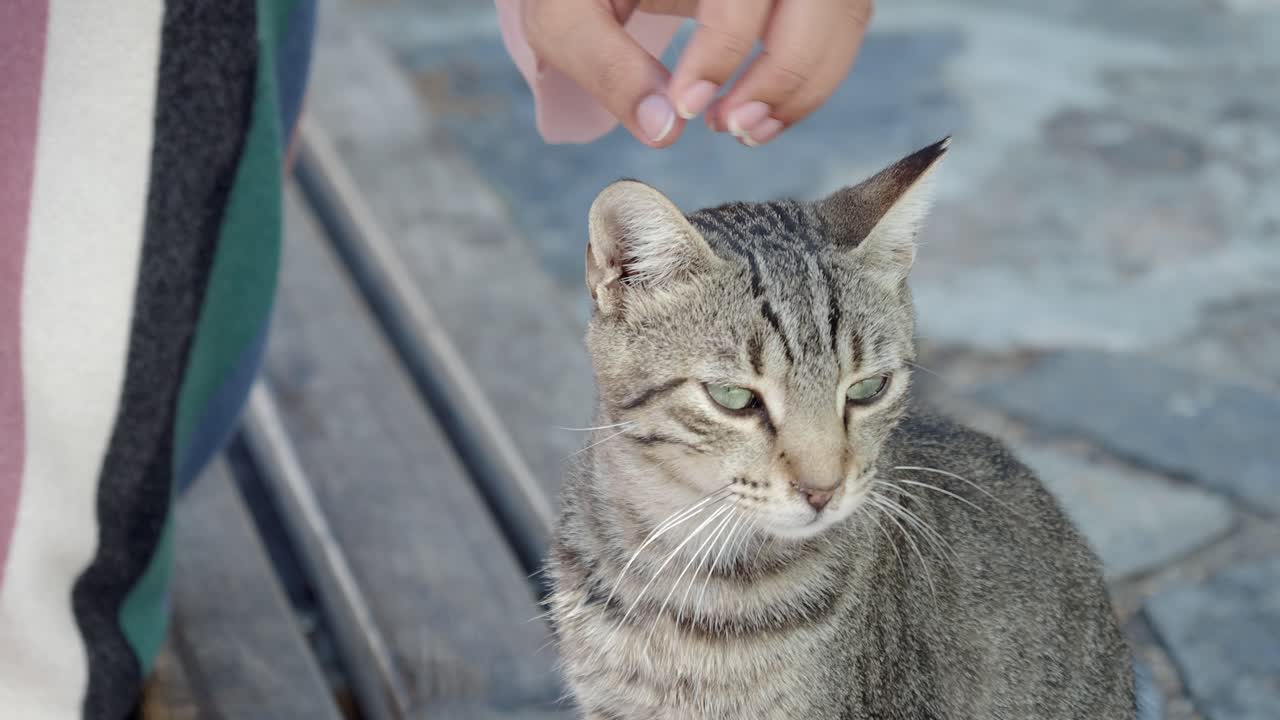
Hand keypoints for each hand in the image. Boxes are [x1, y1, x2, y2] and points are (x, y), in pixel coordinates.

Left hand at [519, 0, 872, 147]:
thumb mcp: (566, 15)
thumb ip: (603, 63)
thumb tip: (664, 129)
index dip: (722, 51)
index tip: (688, 106)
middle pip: (820, 3)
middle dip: (780, 75)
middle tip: (726, 127)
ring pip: (844, 16)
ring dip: (804, 85)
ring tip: (741, 128)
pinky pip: (842, 26)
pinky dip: (811, 78)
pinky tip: (759, 114)